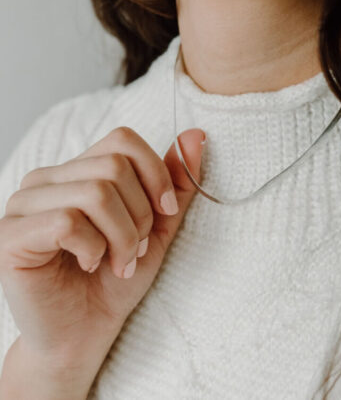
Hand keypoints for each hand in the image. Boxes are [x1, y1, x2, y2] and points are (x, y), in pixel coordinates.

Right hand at [0, 126, 204, 396]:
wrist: (85, 332)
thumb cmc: (118, 278)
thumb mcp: (159, 225)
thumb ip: (176, 181)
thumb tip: (196, 135)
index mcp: (79, 171)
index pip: (122, 140)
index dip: (156, 175)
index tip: (166, 211)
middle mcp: (47, 179)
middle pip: (114, 168)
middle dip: (140, 216)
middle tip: (136, 250)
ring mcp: (24, 204)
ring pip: (96, 194)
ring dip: (122, 238)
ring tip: (119, 262)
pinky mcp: (11, 235)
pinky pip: (68, 223)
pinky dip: (94, 249)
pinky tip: (88, 265)